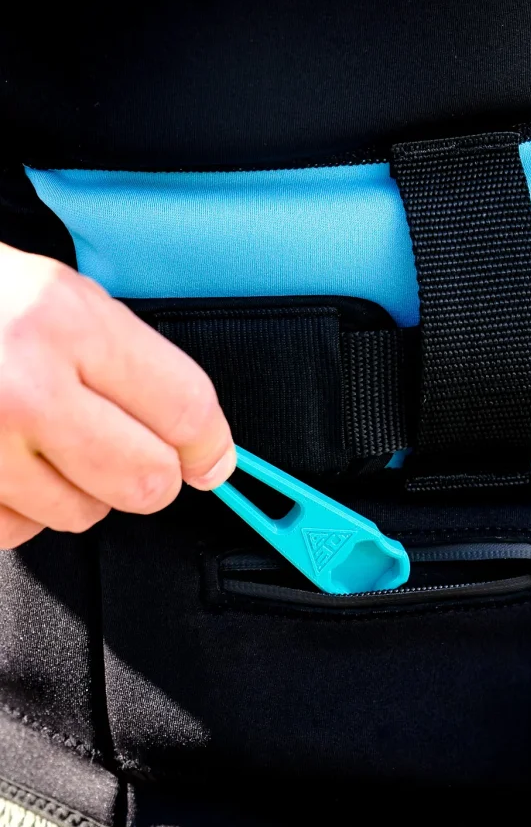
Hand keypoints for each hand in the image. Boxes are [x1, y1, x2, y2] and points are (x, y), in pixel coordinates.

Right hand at [0, 242, 234, 548]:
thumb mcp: (57, 296)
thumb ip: (130, 363)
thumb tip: (199, 439)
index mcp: (64, 323)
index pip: (183, 407)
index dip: (210, 444)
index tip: (213, 459)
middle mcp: (23, 387)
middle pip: (145, 479)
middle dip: (149, 471)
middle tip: (126, 446)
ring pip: (83, 513)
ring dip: (78, 487)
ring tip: (44, 436)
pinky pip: (19, 530)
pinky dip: (22, 506)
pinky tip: (7, 459)